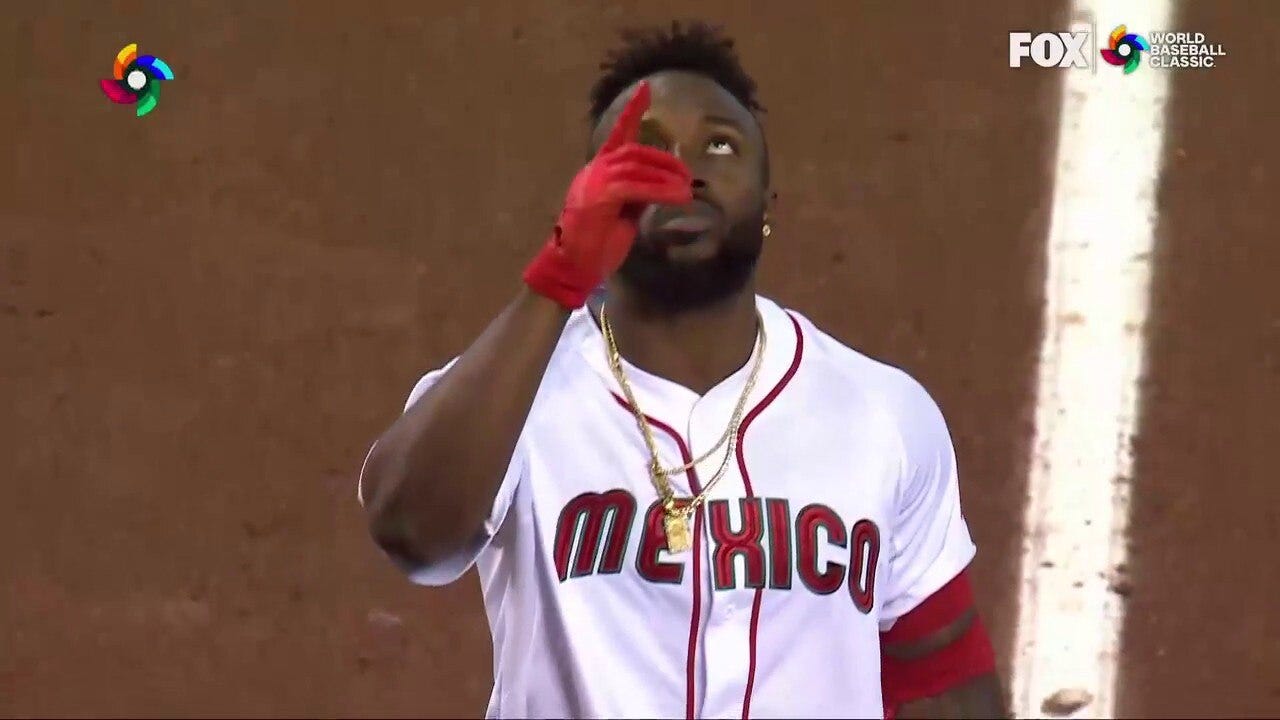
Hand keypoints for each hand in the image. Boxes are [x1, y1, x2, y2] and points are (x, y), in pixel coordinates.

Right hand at [523, 81, 692, 308]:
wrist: (574, 267)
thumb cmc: (599, 244)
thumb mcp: (626, 213)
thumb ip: (641, 193)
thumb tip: (665, 181)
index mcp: (599, 171)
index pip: (618, 134)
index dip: (632, 111)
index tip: (646, 88)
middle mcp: (594, 170)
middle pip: (635, 152)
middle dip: (665, 161)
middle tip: (688, 176)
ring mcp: (593, 182)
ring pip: (636, 167)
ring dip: (666, 177)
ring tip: (687, 190)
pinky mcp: (598, 197)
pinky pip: (634, 186)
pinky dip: (659, 190)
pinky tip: (677, 198)